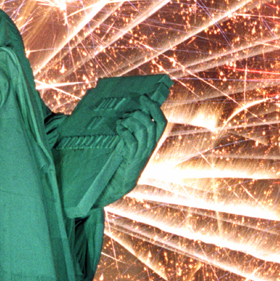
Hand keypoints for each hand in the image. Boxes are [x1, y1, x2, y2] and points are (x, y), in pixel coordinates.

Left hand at [98, 92, 165, 206]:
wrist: (120, 183)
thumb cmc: (123, 160)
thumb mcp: (133, 144)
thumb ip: (135, 131)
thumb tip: (129, 112)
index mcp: (152, 141)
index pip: (161, 122)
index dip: (154, 108)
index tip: (144, 98)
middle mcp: (150, 146)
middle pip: (151, 124)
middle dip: (138, 114)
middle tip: (126, 114)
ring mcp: (141, 152)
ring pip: (143, 130)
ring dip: (130, 121)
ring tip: (121, 121)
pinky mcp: (131, 157)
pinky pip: (131, 140)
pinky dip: (124, 131)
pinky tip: (118, 128)